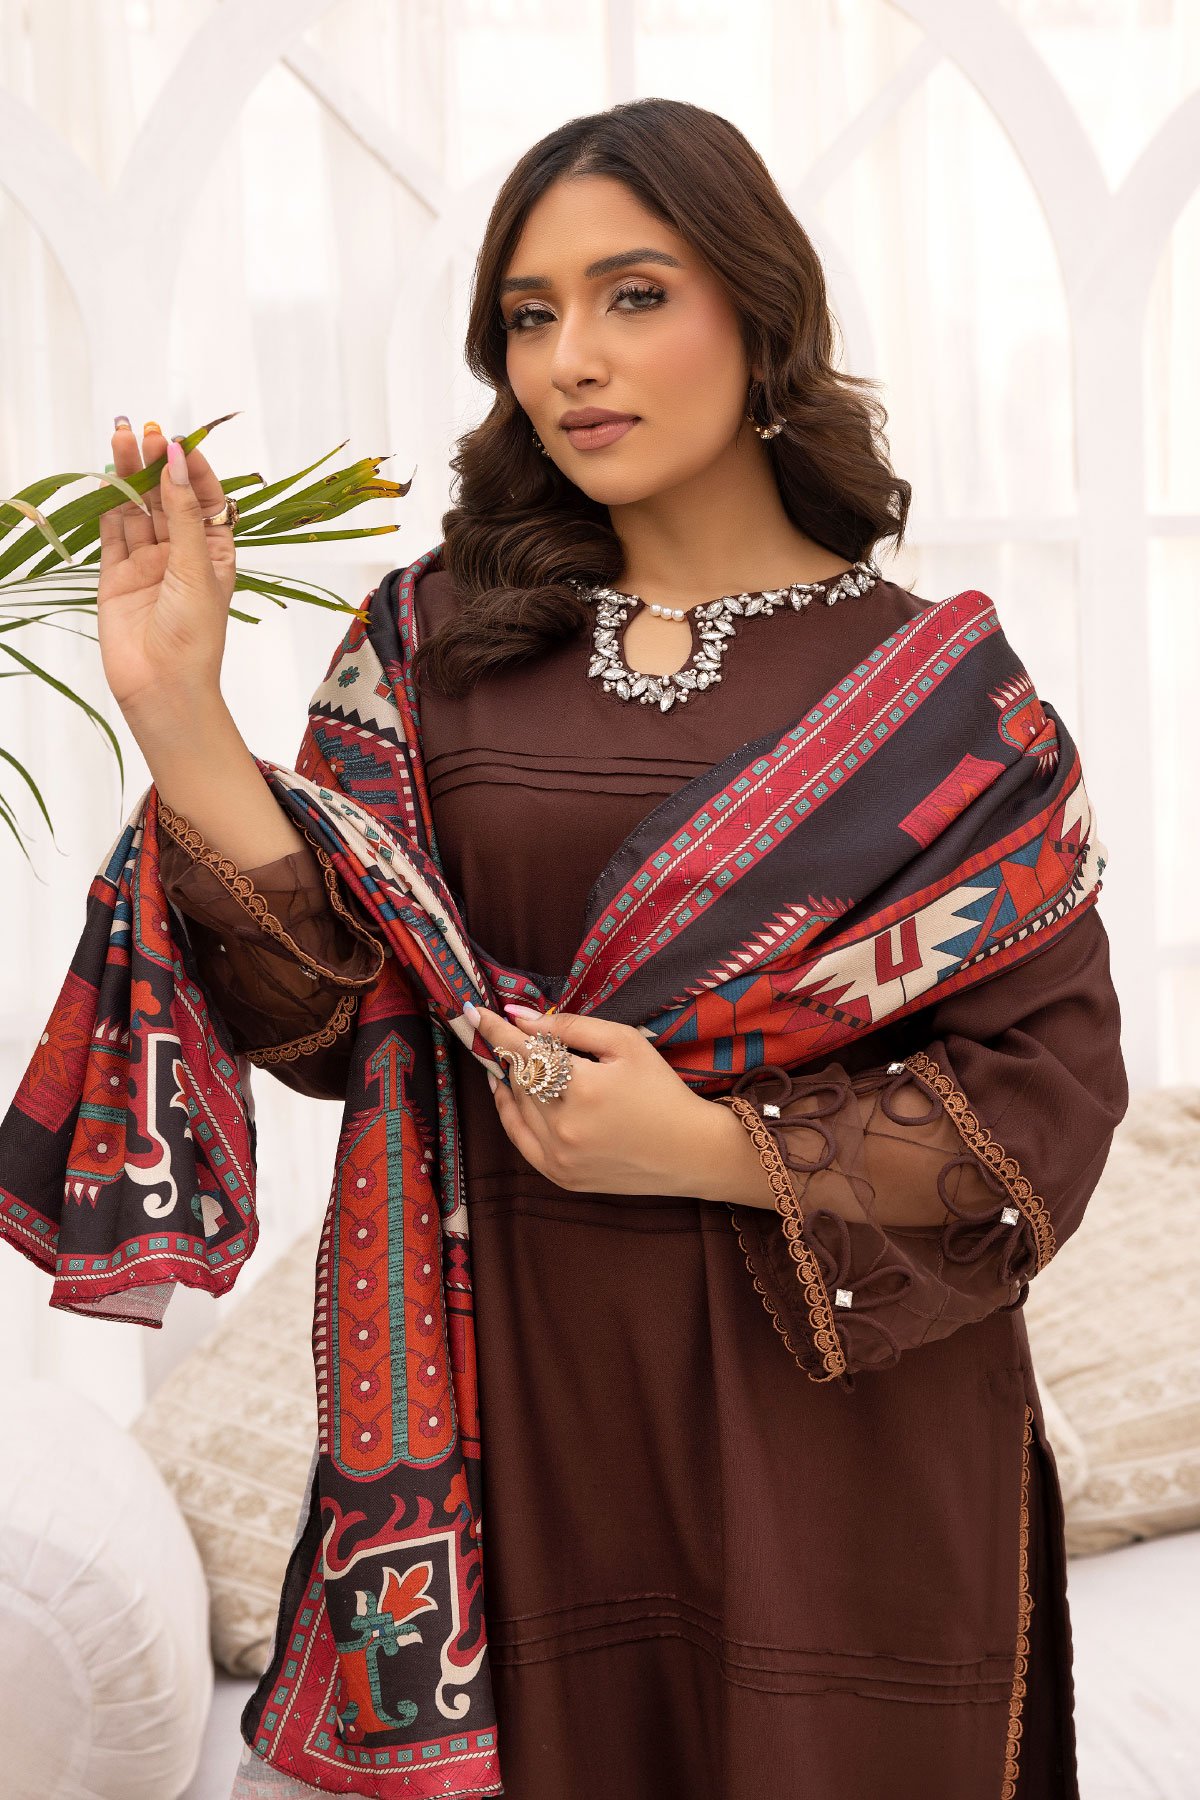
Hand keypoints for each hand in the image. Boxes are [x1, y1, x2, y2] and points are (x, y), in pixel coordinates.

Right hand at [96, 418, 236, 719]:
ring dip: (129, 476)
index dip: (193, 470)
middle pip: (167, 498)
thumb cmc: (195, 634)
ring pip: (137, 510)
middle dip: (156, 463)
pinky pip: (111, 533)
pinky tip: (105, 478)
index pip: (206, 500)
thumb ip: (182, 514)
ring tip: (121, 436)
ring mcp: (147, 564)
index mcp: (215, 553)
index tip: (179, 442)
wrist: (162, 686)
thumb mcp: (197, 567)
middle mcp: (181, 554)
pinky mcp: (116, 576)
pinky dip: (108, 507)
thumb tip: (175, 463)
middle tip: (144, 429)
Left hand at [466, 1000, 720, 1198]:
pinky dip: (510, 1114)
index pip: (523, 1051)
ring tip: (514, 1063)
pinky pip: (519, 1140)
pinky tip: (509, 1094)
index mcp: (581, 1087)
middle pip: (518, 1078)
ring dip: (510, 1081)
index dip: (497, 1030)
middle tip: (507, 1036)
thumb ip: (571, 1026)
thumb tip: (522, 1018)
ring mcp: (558, 1156)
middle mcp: (563, 1126)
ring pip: (515, 1107)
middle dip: (510, 1053)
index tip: (475, 1012)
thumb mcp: (625, 1043)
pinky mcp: (559, 1176)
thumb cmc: (661, 1090)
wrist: (689, 1152)